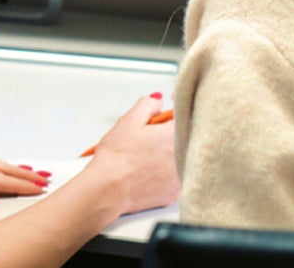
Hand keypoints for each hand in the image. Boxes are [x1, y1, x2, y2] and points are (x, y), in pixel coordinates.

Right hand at [83, 96, 180, 215]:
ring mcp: (181, 178)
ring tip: (147, 155)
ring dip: (169, 153)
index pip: (184, 116)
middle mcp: (183, 157)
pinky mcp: (174, 194)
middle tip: (152, 134)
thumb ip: (148, 105)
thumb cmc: (116, 157)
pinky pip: (176, 177)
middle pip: (184, 137)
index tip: (168, 108)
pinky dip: (166, 172)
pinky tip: (149, 170)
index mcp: (174, 135)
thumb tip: (159, 100)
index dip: (174, 110)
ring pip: (181, 158)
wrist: (109, 189)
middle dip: (170, 132)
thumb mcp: (129, 120)